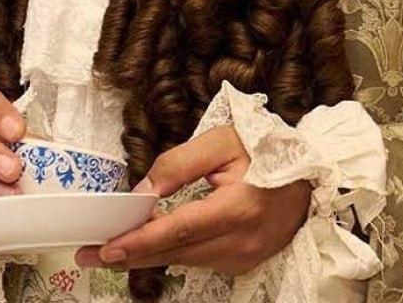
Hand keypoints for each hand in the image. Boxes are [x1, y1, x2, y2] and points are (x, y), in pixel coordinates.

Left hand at [74, 125, 311, 274]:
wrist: (311, 174)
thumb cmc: (266, 148)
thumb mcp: (221, 141)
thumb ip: (179, 163)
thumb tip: (143, 192)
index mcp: (238, 207)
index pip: (179, 230)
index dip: (141, 241)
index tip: (107, 247)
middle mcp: (241, 240)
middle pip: (176, 253)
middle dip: (131, 254)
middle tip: (90, 254)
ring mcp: (245, 256)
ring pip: (186, 260)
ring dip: (149, 254)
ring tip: (113, 247)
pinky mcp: (245, 261)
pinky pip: (200, 260)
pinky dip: (174, 252)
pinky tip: (152, 244)